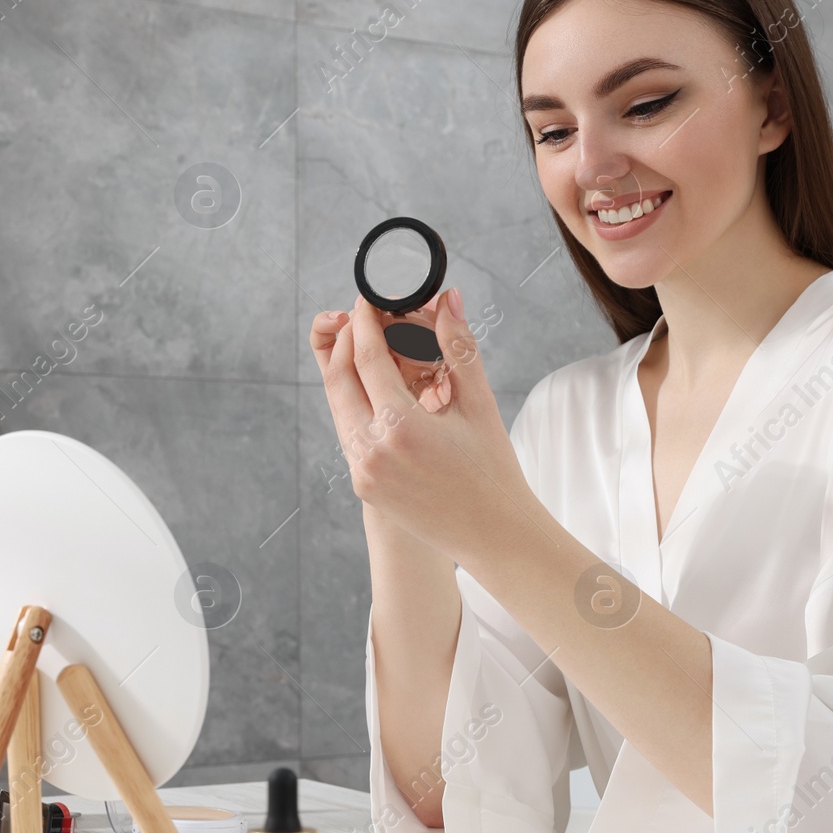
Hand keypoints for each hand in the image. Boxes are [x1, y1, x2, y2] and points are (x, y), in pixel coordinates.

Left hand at [308, 288, 530, 559]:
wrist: (494, 534)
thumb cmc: (494, 470)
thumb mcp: (479, 404)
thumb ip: (458, 346)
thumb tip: (447, 298)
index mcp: (402, 427)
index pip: (366, 357)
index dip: (363, 321)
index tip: (367, 300)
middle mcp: (373, 450)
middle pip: (339, 378)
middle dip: (345, 341)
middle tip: (361, 319)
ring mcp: (363, 472)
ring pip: (338, 407)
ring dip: (346, 373)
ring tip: (368, 350)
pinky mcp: (363, 487)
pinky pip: (348, 434)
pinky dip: (355, 405)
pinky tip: (374, 390)